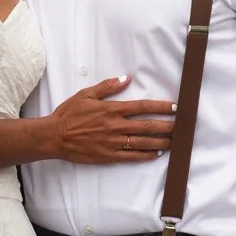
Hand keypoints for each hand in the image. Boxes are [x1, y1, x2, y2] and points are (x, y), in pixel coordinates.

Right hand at [45, 76, 175, 165]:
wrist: (54, 136)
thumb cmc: (69, 114)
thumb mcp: (86, 94)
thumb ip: (107, 87)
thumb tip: (126, 78)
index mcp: (111, 110)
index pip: (142, 107)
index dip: (160, 107)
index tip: (174, 107)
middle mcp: (115, 126)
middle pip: (147, 126)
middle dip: (166, 126)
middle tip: (181, 127)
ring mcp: (113, 143)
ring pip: (142, 142)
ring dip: (161, 142)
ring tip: (174, 142)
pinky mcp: (108, 156)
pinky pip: (131, 157)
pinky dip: (145, 155)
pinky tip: (156, 154)